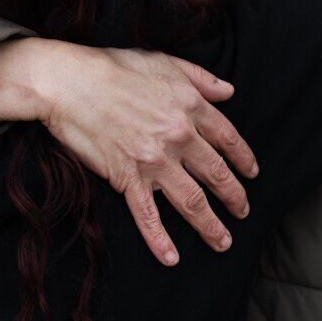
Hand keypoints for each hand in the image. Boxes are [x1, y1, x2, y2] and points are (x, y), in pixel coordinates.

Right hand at [0, 39, 258, 264]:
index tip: (252, 173)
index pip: (228, 139)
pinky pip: (148, 216)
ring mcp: (154, 161)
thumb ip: (201, 78)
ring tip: (223, 241)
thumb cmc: (114, 67)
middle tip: (243, 211)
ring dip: (211, 225)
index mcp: (191, 108)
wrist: (69, 83)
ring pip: (193, 201)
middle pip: (216, 174)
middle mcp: (179, 137)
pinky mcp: (127, 178)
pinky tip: (171, 258)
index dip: (243, 158)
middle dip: (234, 196)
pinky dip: (160, 240)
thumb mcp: (165, 62)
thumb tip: (229, 91)